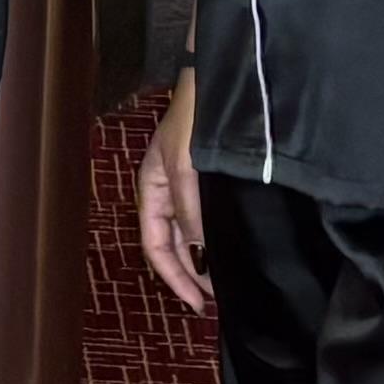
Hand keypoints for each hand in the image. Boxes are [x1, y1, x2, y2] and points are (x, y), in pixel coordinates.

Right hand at [135, 75, 212, 313]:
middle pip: (174, 245)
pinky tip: (232, 249)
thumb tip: (201, 254)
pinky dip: (217, 238)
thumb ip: (191, 210)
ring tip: (226, 283)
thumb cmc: (194, 119)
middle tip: (217, 300)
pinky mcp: (211, 180)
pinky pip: (209, 218)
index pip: (156, 246)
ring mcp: (190, 186)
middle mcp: (168, 192)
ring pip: (193, 234)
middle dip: (191, 273)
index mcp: (151, 190)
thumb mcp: (186, 167)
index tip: (199, 303)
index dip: (174, 277)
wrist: (218, 80)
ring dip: (205, 259)